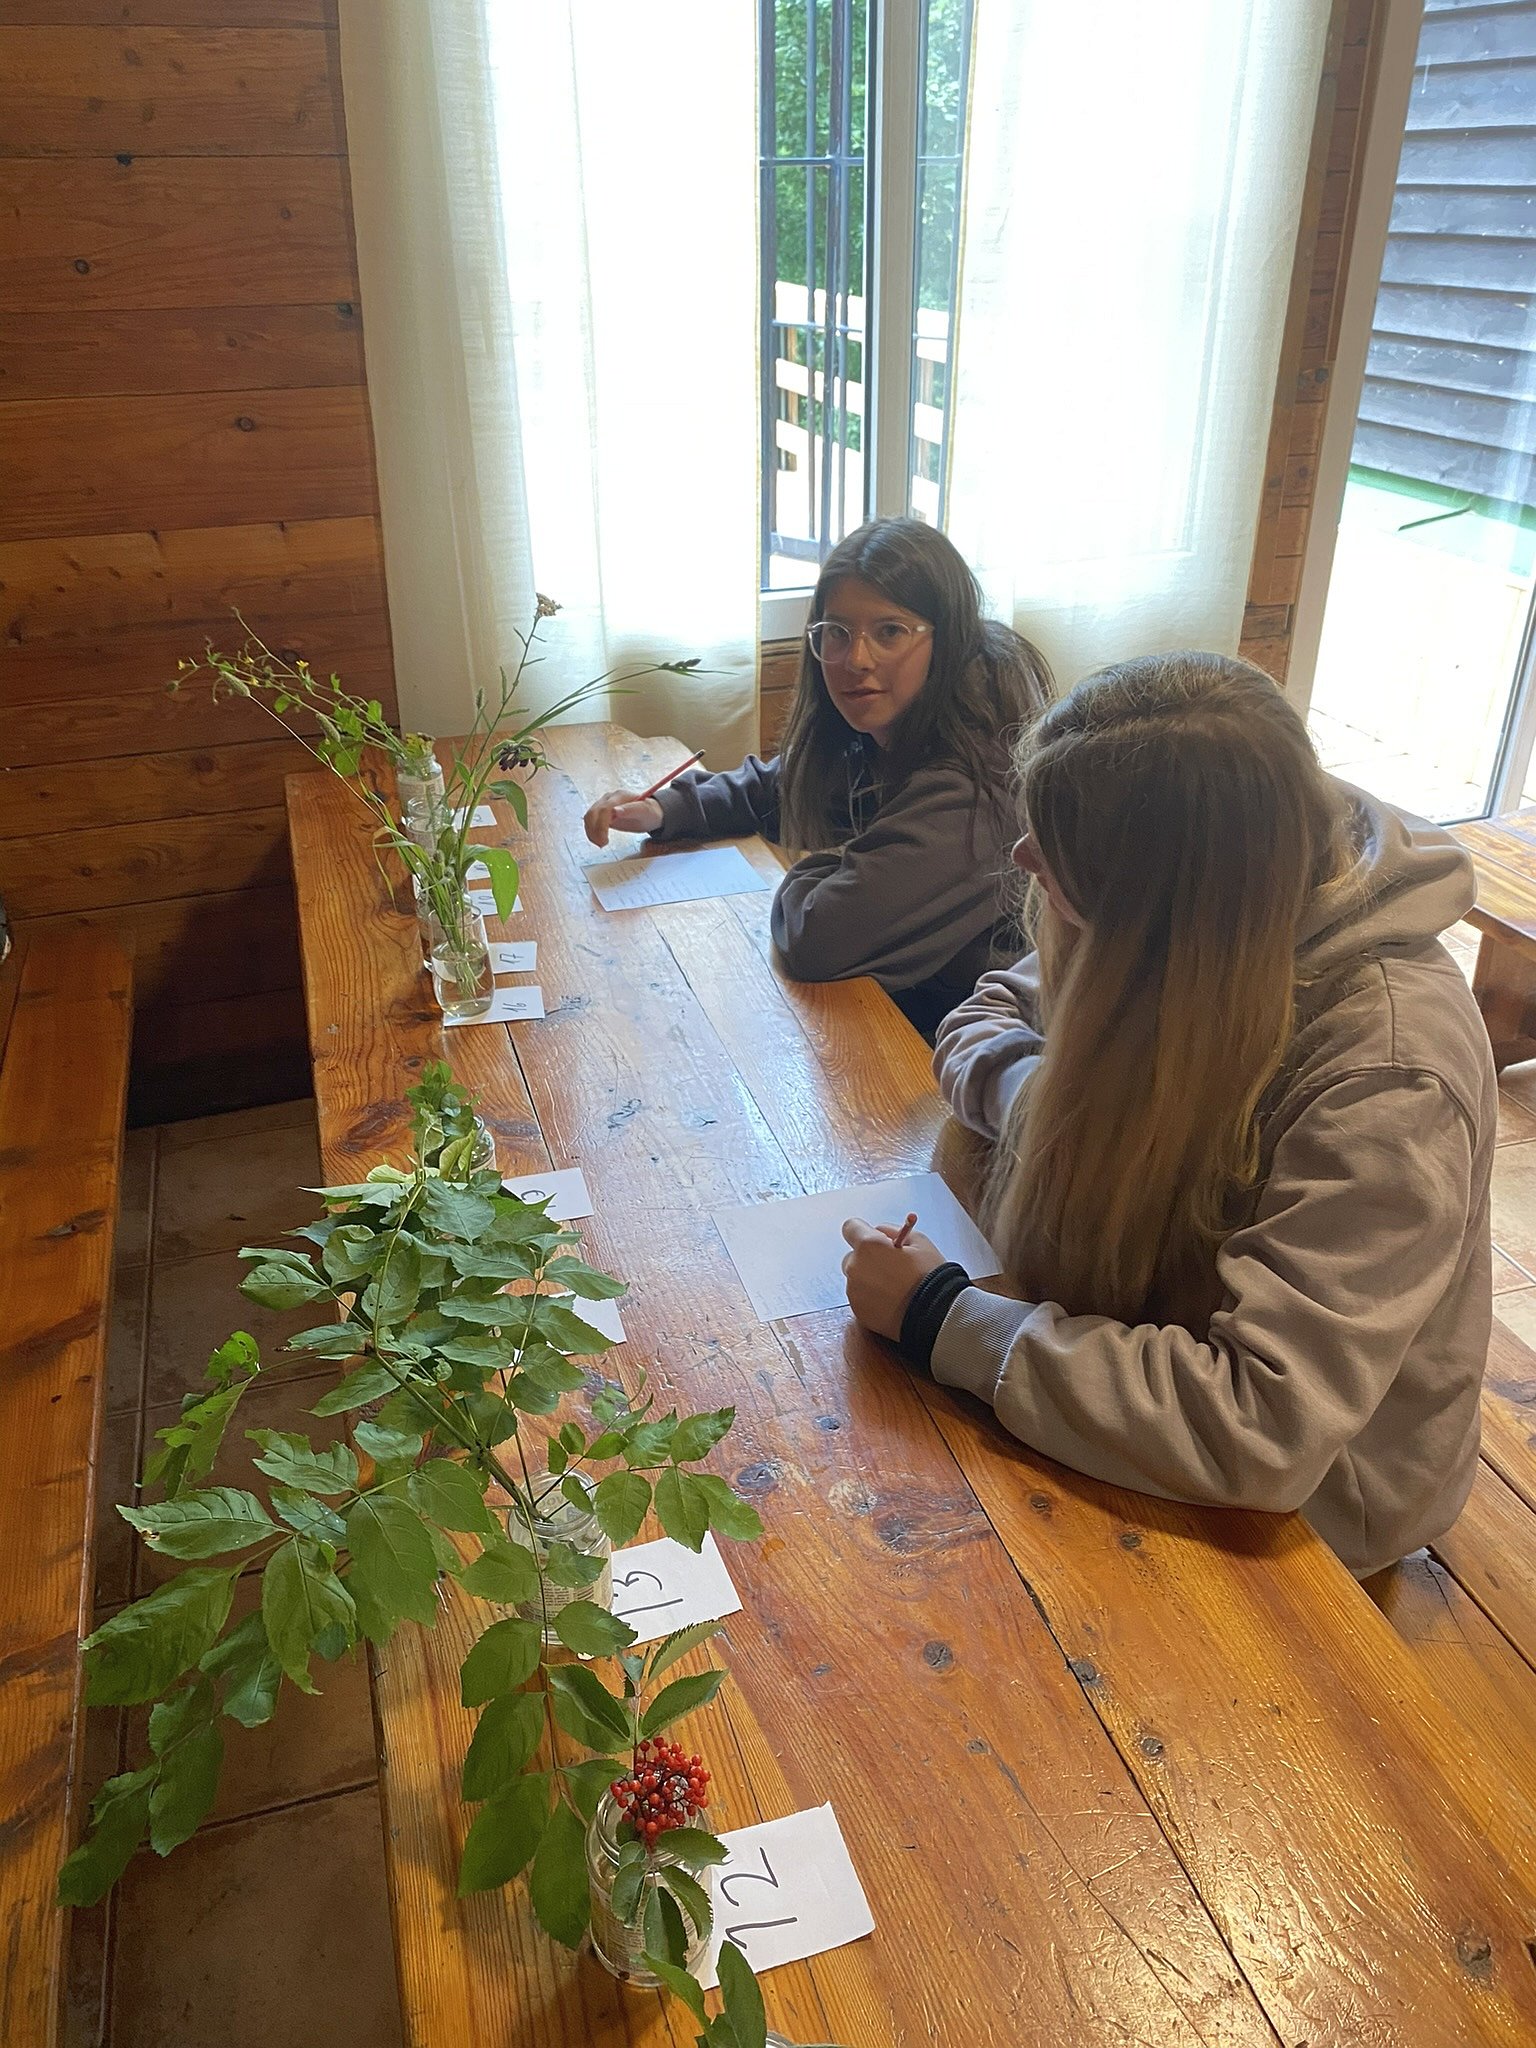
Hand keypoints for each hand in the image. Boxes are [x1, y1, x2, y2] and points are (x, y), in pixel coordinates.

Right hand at [584, 790, 663, 846]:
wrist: (649, 812)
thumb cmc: (649, 812)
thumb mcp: (644, 811)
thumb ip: (630, 810)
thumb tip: (615, 810)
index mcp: (619, 796)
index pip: (605, 809)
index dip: (602, 824)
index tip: (604, 839)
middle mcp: (609, 798)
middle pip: (594, 812)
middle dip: (595, 830)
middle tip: (602, 844)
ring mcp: (603, 804)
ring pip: (589, 817)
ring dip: (591, 832)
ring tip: (600, 844)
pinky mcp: (601, 813)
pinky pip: (590, 821)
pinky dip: (591, 831)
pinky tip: (597, 840)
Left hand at [840, 1218, 944, 1341]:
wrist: (935, 1314)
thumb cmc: (929, 1277)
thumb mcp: (920, 1242)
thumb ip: (894, 1231)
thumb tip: (881, 1232)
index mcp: (868, 1246)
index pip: (850, 1227)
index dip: (863, 1231)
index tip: (875, 1239)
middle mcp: (855, 1267)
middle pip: (852, 1256)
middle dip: (867, 1259)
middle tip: (891, 1266)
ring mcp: (854, 1291)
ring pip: (856, 1279)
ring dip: (869, 1280)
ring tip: (895, 1288)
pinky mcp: (858, 1311)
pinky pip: (860, 1298)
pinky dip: (871, 1298)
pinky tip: (892, 1301)